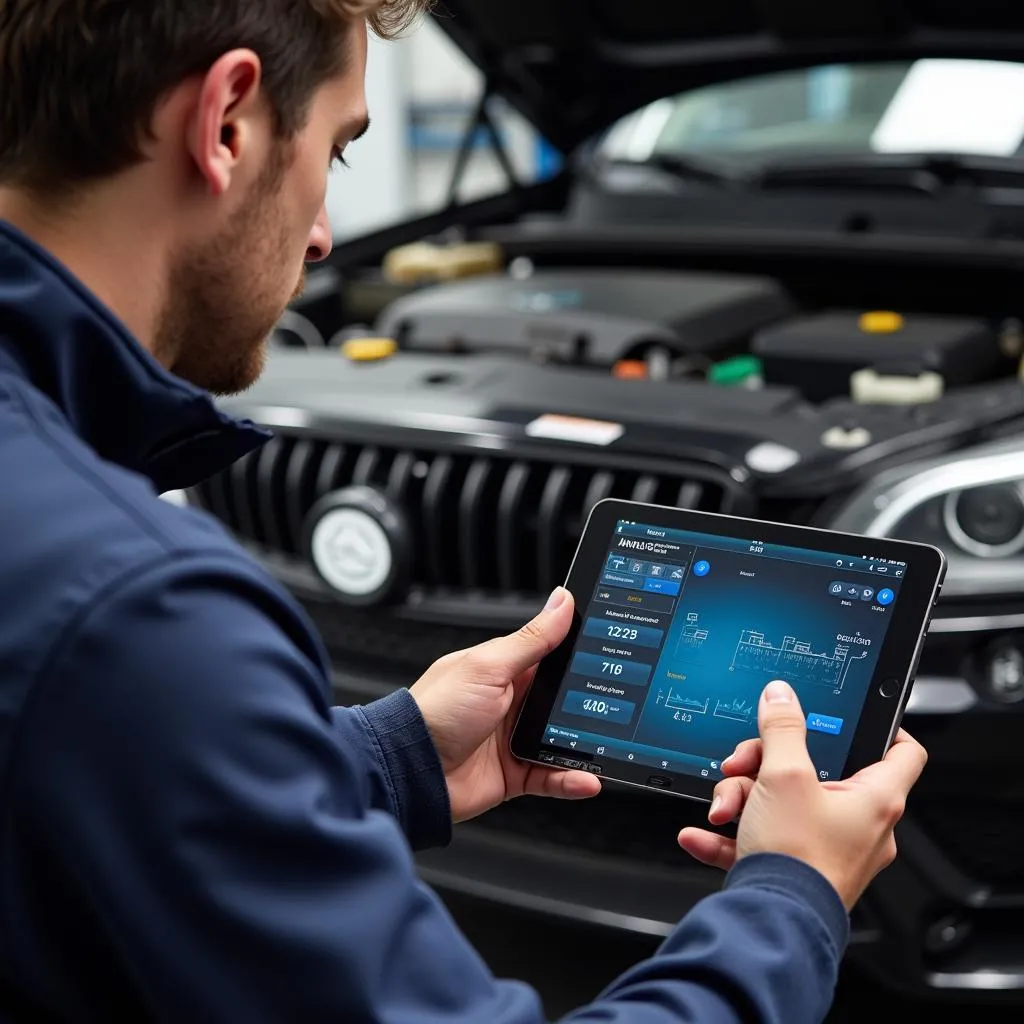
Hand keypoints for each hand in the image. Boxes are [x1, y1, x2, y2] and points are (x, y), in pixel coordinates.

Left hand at [409, 587, 601, 822]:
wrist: (411, 769)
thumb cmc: (436, 712)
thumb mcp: (489, 666)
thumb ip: (532, 640)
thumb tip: (562, 602)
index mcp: (503, 669)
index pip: (550, 656)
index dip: (579, 654)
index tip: (610, 652)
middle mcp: (510, 702)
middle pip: (562, 700)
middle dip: (588, 704)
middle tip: (617, 705)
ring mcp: (513, 738)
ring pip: (563, 739)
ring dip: (584, 745)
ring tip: (608, 746)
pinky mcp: (514, 773)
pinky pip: (552, 775)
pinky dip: (571, 778)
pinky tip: (587, 778)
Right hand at [677, 679, 926, 909]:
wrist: (772, 923)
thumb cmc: (797, 859)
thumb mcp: (783, 775)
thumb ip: (782, 728)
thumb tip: (781, 696)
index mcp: (874, 799)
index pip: (902, 751)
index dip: (882, 726)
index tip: (849, 714)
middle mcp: (859, 826)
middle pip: (816, 772)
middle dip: (767, 765)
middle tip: (745, 765)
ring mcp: (828, 850)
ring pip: (782, 804)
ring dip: (742, 799)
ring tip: (724, 807)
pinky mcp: (797, 871)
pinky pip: (762, 840)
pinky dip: (731, 834)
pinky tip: (702, 833)